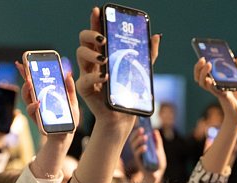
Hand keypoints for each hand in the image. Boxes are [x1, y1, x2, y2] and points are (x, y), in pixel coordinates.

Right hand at [15, 59, 79, 141]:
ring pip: (27, 98)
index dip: (27, 71)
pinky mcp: (37, 119)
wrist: (67, 135)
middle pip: (28, 86)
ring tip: (29, 83)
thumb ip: (70, 88)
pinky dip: (33, 106)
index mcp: (45, 94)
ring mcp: (36, 110)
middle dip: (25, 77)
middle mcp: (37, 100)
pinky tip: (38, 102)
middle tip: (25, 68)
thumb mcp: (72, 101)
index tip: (23, 61)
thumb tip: (68, 73)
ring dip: (27, 89)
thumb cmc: (68, 118)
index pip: (34, 80)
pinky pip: (32, 112)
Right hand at [75, 7, 160, 133]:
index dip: (95, 21)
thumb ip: (148, 54)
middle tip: (102, 39)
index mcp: (103, 54)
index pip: (97, 33)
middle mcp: (92, 62)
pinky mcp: (84, 89)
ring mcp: (86, 74)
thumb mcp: (141, 71)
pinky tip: (105, 77)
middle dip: (90, 34)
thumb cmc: (128, 94)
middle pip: (83, 39)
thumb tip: (156, 36)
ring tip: (105, 59)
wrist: (123, 117)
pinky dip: (95, 77)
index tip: (98, 11)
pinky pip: (84, 79)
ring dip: (91, 54)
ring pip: (80, 54)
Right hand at [130, 126, 165, 182]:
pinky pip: (137, 154)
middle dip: (136, 134)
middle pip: (132, 140)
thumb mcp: (159, 150)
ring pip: (133, 146)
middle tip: (142, 129)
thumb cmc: (157, 163)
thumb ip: (157, 142)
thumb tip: (155, 131)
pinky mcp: (139, 162)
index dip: (137, 130)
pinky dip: (141, 149)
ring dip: (138, 140)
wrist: (157, 175)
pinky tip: (146, 147)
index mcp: (142, 146)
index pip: (136, 136)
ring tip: (145, 136)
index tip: (140, 123)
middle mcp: (138, 150)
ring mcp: (138, 156)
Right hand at [192, 57, 236, 123]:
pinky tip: (211, 80)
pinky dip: (212, 85)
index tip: (202, 56)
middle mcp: (213, 87)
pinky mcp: (222, 97)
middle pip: (199, 78)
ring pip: (203, 83)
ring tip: (208, 64)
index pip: (202, 74)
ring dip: (203, 73)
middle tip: (202, 59)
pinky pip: (214, 90)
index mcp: (215, 82)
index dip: (199, 66)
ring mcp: (216, 92)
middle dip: (198, 68)